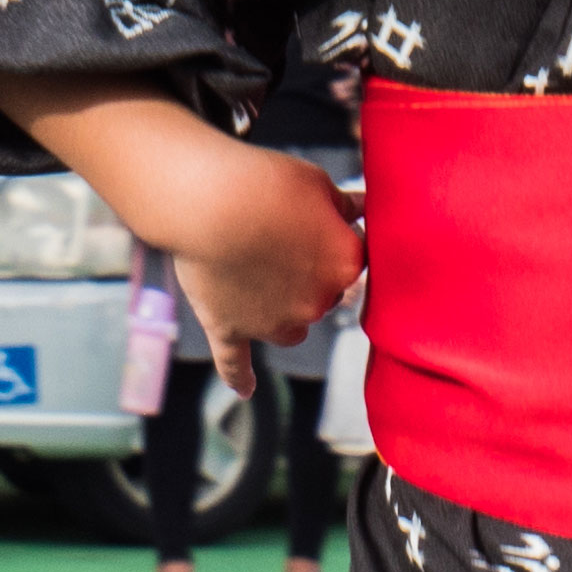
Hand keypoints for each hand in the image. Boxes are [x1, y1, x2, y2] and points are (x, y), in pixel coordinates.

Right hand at [157, 148, 363, 389]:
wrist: (208, 202)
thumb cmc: (267, 182)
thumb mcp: (316, 182)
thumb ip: (343, 204)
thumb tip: (362, 208)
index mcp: (346, 265)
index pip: (354, 256)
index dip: (334, 235)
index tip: (314, 217)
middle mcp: (317, 304)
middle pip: (323, 295)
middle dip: (306, 271)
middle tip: (276, 233)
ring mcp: (271, 323)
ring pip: (290, 327)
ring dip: (283, 309)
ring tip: (259, 275)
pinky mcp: (230, 328)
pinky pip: (237, 362)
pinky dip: (240, 376)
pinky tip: (245, 390)